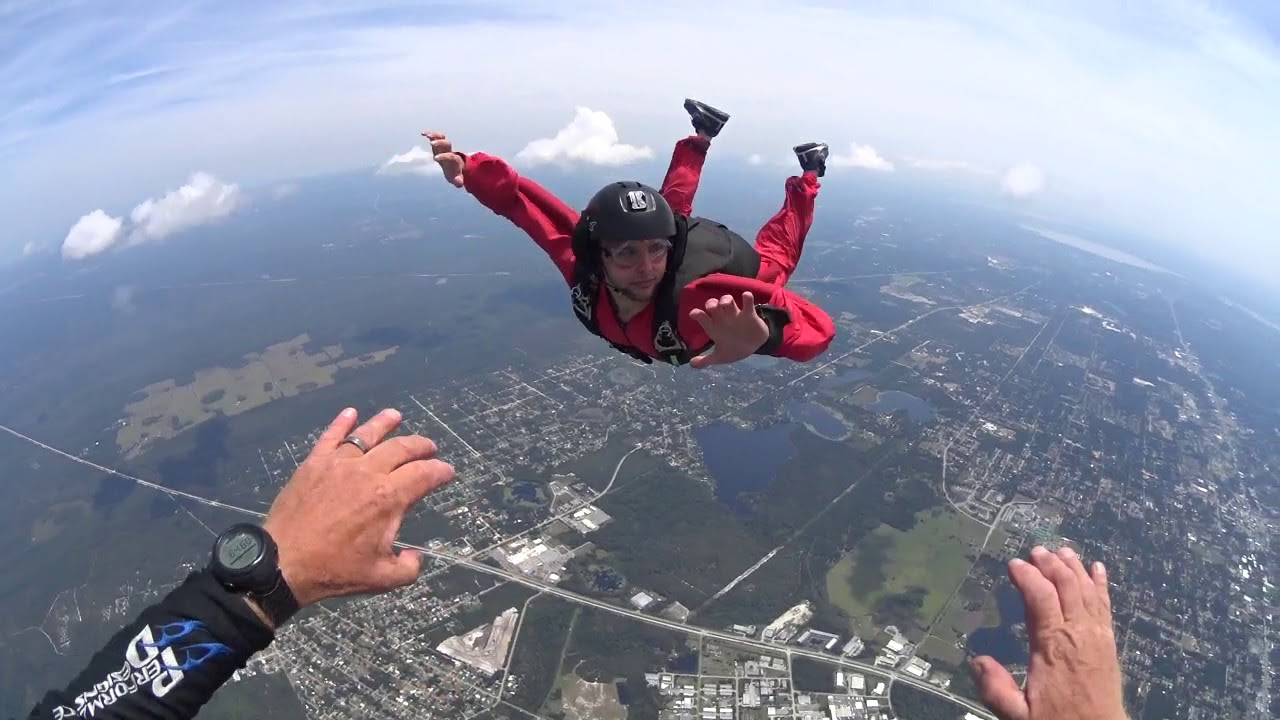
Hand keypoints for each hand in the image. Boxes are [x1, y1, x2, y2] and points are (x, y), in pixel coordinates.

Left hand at [262, 407, 454, 607]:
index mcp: (388, 498)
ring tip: (395, 415)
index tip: (447, 471)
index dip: (440, 471)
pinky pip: (331, 437)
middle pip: (400, 449)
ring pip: (367, 435)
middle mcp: (367, 473)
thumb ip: (408, 567)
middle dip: (420, 446)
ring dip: (385, 423)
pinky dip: (342, 423)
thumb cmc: (335, 570)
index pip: (423, 475)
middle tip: (429, 446)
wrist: (283, 563)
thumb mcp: (382, 578)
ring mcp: (339, 464)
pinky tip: (350, 413)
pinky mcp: (314, 464)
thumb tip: (416, 556)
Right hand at [422, 130, 464, 187]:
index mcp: (454, 159)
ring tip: (427, 135)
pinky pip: (435, 137)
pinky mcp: (439, 144)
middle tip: (431, 144)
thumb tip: (459, 183)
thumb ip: (458, 180)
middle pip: (447, 143)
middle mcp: (449, 151)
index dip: (443, 156)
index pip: (450, 156)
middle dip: (440, 143)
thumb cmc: (455, 173)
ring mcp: (444, 147)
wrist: (456, 166)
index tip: (435, 158)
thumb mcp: (457, 179)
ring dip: (435, 135)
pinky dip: (430, 134)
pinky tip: (422, 133)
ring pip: (442, 137)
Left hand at [688, 291, 769, 368]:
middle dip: (711, 304)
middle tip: (711, 308)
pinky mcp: (749, 314)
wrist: (754, 347)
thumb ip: (706, 360)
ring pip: (728, 300)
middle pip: (713, 304)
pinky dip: (747, 298)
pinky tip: (746, 297)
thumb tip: (692, 364)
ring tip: (725, 304)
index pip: (702, 316)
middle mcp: (723, 318)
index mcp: (714, 326)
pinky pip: (748, 302)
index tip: (694, 314)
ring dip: (726, 299)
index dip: (697, 314)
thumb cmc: (734, 348)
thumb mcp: (720, 357)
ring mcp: (735, 314)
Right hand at [971, 546, 1127, 719]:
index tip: (1013, 564)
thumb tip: (975, 659)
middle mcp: (1077, 634)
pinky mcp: (1109, 643)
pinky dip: (1101, 584)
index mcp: (1052, 646)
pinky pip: (1106, 605)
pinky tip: (1097, 568)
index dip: (1027, 576)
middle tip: (1036, 550)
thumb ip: (995, 688)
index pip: (1041, 598)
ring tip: (1061, 550)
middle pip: (1066, 586)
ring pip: (1087, 590)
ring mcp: (1097, 636)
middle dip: (1050, 564)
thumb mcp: (1018, 715)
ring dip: (1074, 567)